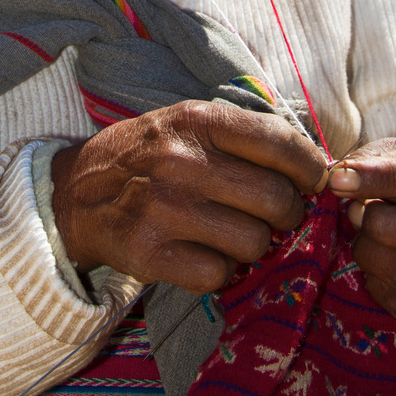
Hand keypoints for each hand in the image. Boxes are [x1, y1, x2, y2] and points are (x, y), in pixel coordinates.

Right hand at [51, 100, 326, 293]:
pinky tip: (205, 252)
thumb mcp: (191, 123)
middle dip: (288, 212)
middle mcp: (183, 161)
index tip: (315, 181)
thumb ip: (246, 137)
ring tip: (234, 232)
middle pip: (277, 200)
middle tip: (275, 213)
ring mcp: (165, 209)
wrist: (79, 191)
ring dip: (254, 245)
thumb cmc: (151, 153)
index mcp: (198, 121)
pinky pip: (219, 275)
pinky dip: (220, 271)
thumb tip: (316, 167)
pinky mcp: (150, 253)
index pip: (279, 142)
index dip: (311, 167)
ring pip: (254, 243)